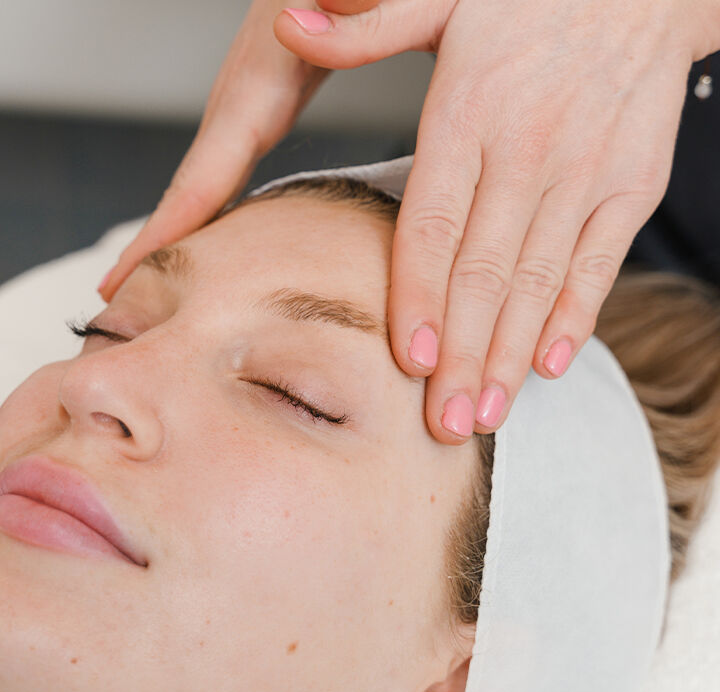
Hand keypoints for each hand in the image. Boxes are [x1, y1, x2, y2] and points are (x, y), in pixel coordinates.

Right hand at [97, 0, 327, 303]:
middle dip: (150, 243)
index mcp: (267, 71)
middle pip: (189, 182)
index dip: (166, 231)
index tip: (123, 281)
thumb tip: (294, 27)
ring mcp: (251, 88)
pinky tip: (205, 231)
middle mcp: (244, 85)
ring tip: (135, 280)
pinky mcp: (268, 88)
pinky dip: (206, 202)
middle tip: (109, 302)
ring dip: (172, 226)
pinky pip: (226, 160)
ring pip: (204, 173)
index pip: (205, 171)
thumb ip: (356, 11)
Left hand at [99, 0, 713, 442]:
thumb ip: (364, 25)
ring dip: (512, 356)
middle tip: (442, 426)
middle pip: (485, 273)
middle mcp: (528, 149)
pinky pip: (600, 261)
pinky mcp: (629, 182)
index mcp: (471, 110)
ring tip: (485, 416)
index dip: (421, 297)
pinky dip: (576, 316)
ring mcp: (584, 169)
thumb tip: (288, 20)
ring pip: (540, 281)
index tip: (410, 363)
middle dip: (464, 357)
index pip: (435, 224)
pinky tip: (551, 365)